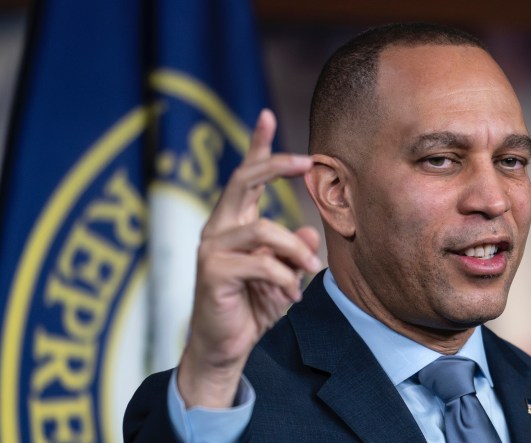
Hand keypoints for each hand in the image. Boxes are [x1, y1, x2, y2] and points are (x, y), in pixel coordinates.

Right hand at [177, 109, 321, 407]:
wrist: (226, 347)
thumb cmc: (252, 307)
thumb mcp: (283, 275)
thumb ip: (294, 252)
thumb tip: (310, 233)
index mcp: (233, 223)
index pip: (244, 177)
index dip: (257, 146)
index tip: (267, 115)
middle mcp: (218, 228)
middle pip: (243, 181)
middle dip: (276, 165)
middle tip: (307, 162)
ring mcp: (211, 248)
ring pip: (265, 231)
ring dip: (295, 253)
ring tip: (309, 273)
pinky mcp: (213, 272)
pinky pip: (263, 264)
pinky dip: (285, 280)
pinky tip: (290, 296)